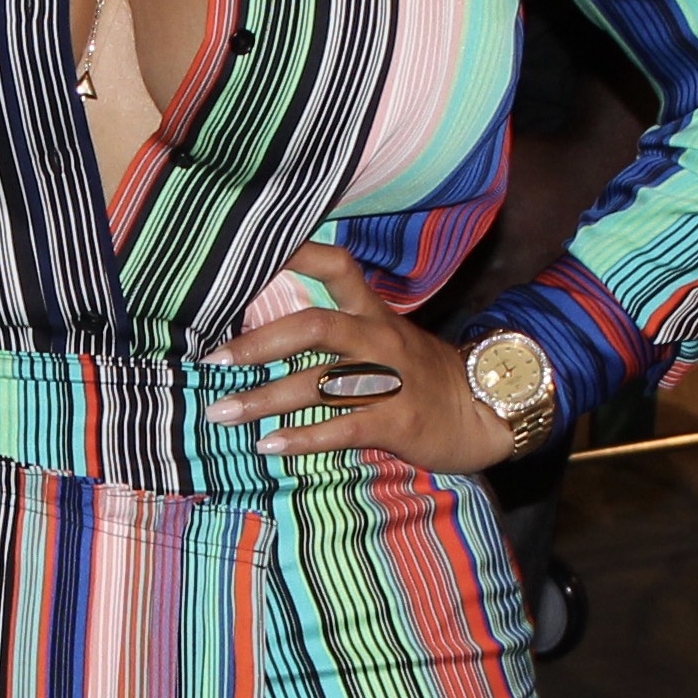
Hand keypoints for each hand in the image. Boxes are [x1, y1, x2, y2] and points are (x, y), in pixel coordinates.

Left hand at [202, 241, 521, 472]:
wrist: (485, 412)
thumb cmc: (423, 378)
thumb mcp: (387, 339)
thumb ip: (341, 330)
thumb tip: (269, 333)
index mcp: (373, 313)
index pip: (336, 266)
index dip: (296, 253)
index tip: (247, 252)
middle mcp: (378, 339)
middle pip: (314, 326)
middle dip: (259, 343)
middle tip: (212, 360)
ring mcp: (389, 380)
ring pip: (319, 383)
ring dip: (265, 399)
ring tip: (222, 412)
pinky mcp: (397, 421)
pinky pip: (343, 428)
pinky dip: (303, 438)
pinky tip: (270, 446)